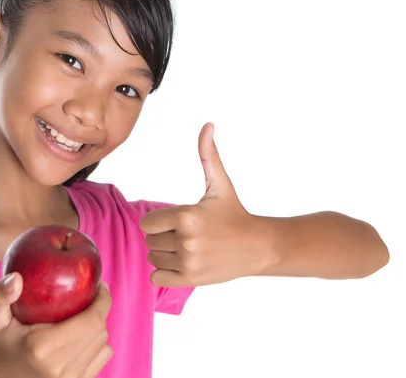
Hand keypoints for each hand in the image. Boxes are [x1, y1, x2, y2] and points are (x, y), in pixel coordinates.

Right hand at [0, 273, 111, 377]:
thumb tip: (16, 278)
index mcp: (42, 348)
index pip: (92, 321)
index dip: (103, 300)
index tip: (100, 285)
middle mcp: (59, 368)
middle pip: (100, 332)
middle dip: (100, 310)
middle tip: (92, 295)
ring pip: (103, 346)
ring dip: (98, 327)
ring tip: (85, 314)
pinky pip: (101, 359)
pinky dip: (97, 345)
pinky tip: (83, 335)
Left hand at [140, 123, 278, 286]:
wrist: (258, 246)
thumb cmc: (234, 213)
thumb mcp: (220, 184)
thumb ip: (208, 155)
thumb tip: (207, 125)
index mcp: (186, 215)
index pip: (147, 222)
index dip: (159, 221)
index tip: (177, 221)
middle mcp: (186, 240)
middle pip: (150, 240)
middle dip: (164, 237)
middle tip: (188, 235)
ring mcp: (188, 262)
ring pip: (154, 258)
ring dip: (165, 254)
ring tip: (189, 248)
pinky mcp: (191, 279)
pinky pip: (157, 278)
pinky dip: (166, 273)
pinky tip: (184, 263)